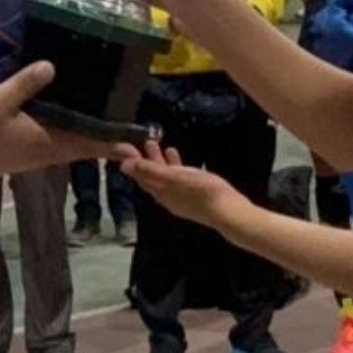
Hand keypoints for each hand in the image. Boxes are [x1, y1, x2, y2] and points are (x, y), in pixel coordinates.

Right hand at [0, 62, 129, 184]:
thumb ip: (25, 84)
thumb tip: (53, 66)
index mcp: (45, 143)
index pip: (87, 145)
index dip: (112, 144)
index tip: (136, 143)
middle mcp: (44, 152)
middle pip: (81, 146)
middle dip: (103, 138)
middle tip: (123, 121)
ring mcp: (31, 154)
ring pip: (67, 145)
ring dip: (85, 135)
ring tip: (100, 116)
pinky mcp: (20, 151)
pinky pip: (53, 142)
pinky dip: (65, 132)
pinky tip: (63, 115)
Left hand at [120, 140, 249, 228]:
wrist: (228, 212)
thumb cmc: (201, 192)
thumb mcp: (173, 179)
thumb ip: (149, 171)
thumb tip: (124, 166)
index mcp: (160, 192)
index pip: (140, 175)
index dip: (131, 161)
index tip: (123, 146)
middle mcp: (167, 196)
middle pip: (151, 175)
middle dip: (145, 158)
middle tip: (142, 141)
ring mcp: (181, 196)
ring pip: (165, 176)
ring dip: (159, 160)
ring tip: (157, 144)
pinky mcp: (194, 193)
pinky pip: (179, 176)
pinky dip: (175, 165)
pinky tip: (177, 155)